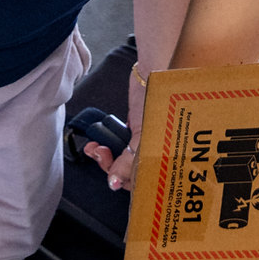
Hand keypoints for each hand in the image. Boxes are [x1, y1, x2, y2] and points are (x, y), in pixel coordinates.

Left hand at [86, 63, 148, 193]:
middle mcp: (154, 153)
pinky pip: (117, 145)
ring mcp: (143, 142)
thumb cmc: (157, 103)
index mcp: (163, 159)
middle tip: (101, 155)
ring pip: (121, 159)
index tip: (111, 179)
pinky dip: (106, 145)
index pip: (143, 183)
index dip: (125, 183)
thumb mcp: (142, 138)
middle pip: (129, 173)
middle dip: (110, 167)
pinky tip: (97, 142)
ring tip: (95, 148)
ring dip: (104, 156)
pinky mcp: (132, 131)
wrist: (150, 75)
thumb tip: (113, 183)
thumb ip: (128, 163)